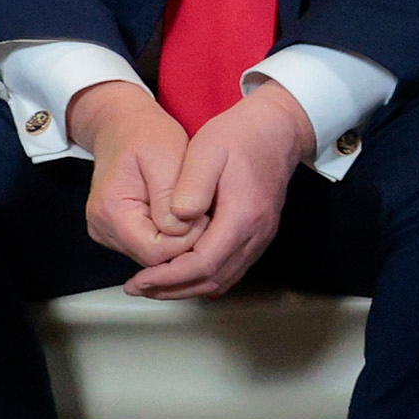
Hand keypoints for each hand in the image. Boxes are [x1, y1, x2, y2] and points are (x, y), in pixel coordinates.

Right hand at [68, 78, 201, 264]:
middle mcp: (102, 227)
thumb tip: (179, 232)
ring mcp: (108, 232)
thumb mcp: (165, 158)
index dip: (187, 240)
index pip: (155, 252)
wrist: (123, 126)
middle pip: (154, 259)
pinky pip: (150, 247)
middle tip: (205, 213)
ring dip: (179, 240)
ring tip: (192, 211)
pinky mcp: (117, 232)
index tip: (205, 215)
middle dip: (185, 241)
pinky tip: (181, 215)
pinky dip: (170, 236)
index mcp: (110, 211)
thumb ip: (169, 198)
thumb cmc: (146, 136)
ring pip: (154, 256)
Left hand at [122, 83, 316, 297]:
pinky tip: (182, 274)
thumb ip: (191, 186)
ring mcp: (261, 237)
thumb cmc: (241, 136)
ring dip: (187, 287)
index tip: (140, 279)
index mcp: (243, 215)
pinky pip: (231, 269)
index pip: (204, 263)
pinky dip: (204, 277)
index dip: (169, 276)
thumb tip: (175, 220)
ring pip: (224, 279)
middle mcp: (256, 234)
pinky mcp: (259, 234)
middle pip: (213, 279)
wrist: (278, 129)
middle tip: (139, 287)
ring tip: (154, 285)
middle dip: (173, 289)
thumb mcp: (207, 150)